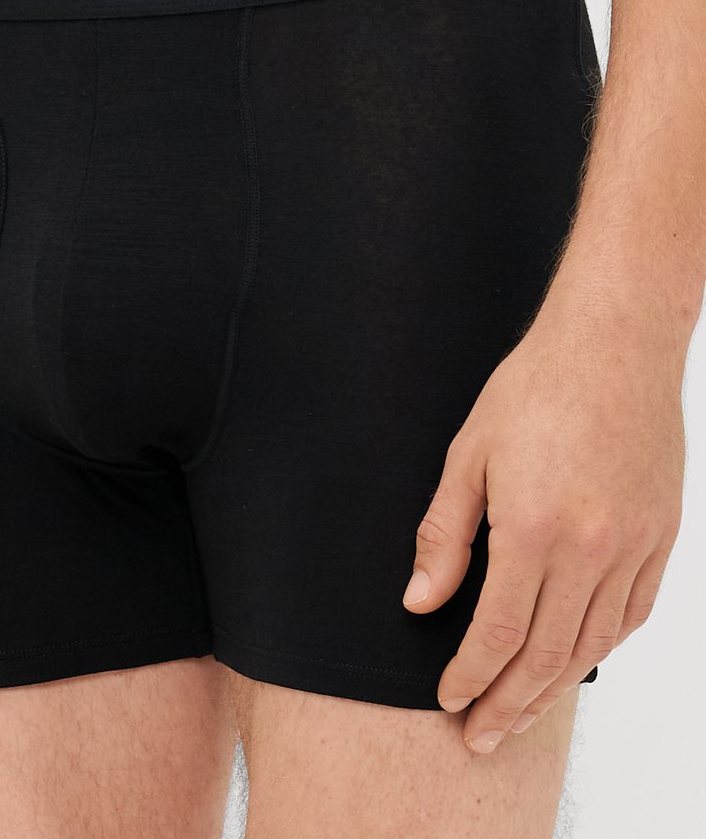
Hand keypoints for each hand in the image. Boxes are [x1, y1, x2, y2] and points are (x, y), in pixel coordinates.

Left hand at [401, 294, 685, 753]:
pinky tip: (575, 660)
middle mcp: (592, 548)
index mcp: (536, 528)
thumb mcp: (468, 454)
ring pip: (593, 644)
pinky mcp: (661, 534)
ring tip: (523, 714)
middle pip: (547, 655)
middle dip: (509, 704)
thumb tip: (420, 602)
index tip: (449, 699)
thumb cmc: (535, 387)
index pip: (499, 632)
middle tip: (481, 737)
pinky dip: (600, 646)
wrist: (614, 342)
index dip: (471, 675)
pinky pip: (632, 613)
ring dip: (554, 689)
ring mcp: (634, 544)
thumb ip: (444, 536)